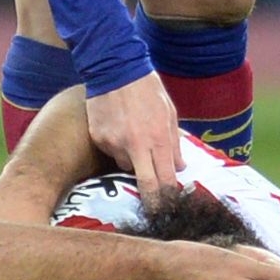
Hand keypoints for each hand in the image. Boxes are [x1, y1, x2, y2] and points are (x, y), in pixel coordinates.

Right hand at [84, 73, 184, 202]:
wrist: (115, 68)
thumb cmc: (147, 89)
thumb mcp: (170, 113)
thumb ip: (174, 143)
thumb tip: (179, 167)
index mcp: (158, 139)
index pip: (165, 179)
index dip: (168, 196)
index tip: (170, 207)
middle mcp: (136, 145)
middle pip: (146, 185)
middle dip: (152, 202)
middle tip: (155, 211)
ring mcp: (114, 143)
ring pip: (126, 165)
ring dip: (132, 159)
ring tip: (133, 134)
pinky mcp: (99, 138)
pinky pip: (111, 151)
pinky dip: (116, 145)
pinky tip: (118, 126)